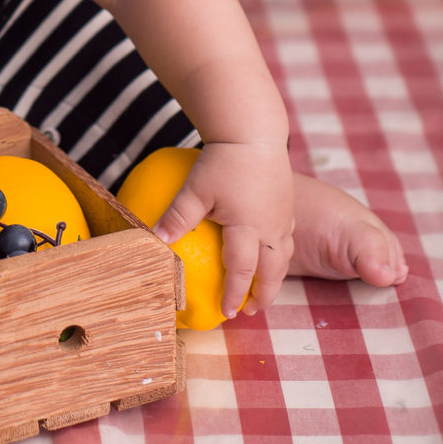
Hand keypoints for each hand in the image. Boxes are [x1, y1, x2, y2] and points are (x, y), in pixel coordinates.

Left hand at [153, 140, 294, 317]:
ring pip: (284, 256)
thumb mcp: (196, 189)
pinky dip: (279, 253)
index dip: (234, 294)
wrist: (254, 131)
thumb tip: (155, 240)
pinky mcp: (288, 203)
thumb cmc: (223, 159)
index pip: (242, 271)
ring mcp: (283, 216)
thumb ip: (178, 216)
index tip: (227, 312)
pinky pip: (288, 237)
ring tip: (262, 288)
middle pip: (272, 272)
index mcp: (248, 228)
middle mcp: (271, 227)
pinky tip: (268, 251)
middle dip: (263, 295)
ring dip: (273, 277)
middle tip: (249, 310)